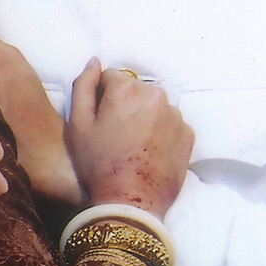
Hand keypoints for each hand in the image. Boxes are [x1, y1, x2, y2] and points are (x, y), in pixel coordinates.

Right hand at [68, 58, 193, 217]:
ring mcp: (175, 115)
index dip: (102, 97)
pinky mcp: (188, 134)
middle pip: (135, 90)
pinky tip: (149, 152)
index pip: (111, 77)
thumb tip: (94, 62)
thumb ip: (84, 85)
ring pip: (154, 106)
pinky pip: (170, 123)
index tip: (100, 120)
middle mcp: (156, 95)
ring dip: (144, 117)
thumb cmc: (98, 164)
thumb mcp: (78, 124)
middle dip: (125, 105)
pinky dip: (161, 132)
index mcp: (127, 89)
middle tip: (115, 136)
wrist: (131, 203)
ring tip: (133, 146)